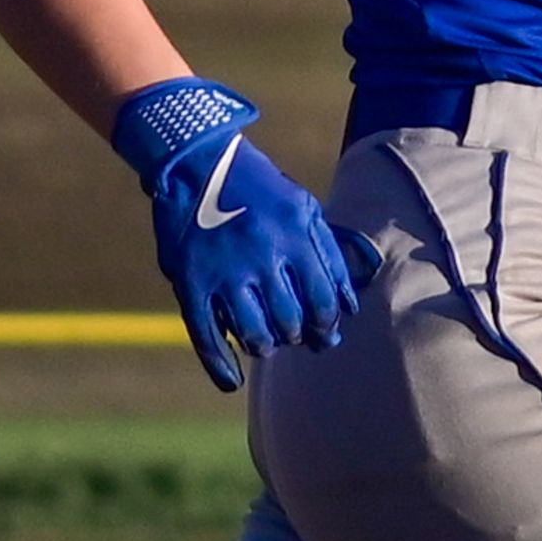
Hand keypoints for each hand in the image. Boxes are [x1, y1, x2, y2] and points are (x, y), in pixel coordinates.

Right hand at [111, 77, 382, 391]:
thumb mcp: (304, 207)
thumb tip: (351, 305)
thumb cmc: (258, 186)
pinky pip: (207, 336)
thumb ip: (330, 252)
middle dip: (295, 335)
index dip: (326, 325)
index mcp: (295, 235)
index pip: (323, 301)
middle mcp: (262, 255)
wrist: (195, 158)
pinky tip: (231, 382)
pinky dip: (220, 365)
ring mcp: (224, 270)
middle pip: (290, 321)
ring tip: (267, 343)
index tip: (323, 334)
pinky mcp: (190, 281)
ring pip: (254, 334)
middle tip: (293, 336)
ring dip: (265, 346)